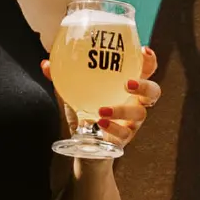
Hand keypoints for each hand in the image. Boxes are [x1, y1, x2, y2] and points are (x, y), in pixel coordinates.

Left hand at [40, 47, 159, 148]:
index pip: (146, 71)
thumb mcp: (72, 94)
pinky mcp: (125, 140)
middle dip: (145, 85)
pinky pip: (125, 134)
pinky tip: (100, 124)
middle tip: (128, 83)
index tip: (143, 51)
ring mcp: (132, 123)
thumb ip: (62, 79)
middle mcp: (135, 103)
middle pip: (154, 92)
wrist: (85, 147)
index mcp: (126, 87)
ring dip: (122, 111)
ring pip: (140, 115)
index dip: (150, 61)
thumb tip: (46, 64)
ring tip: (102, 110)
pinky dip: (113, 129)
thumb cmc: (84, 113)